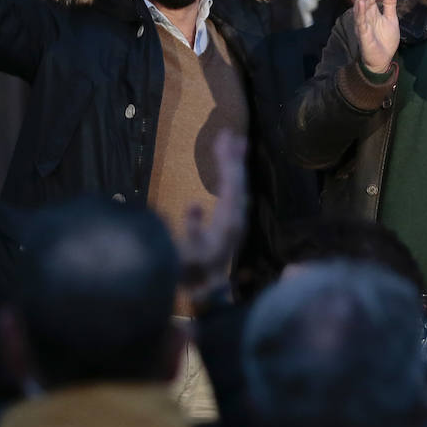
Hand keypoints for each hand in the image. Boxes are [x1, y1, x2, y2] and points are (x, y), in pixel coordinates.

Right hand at [178, 131, 246, 302]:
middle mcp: (237, 218)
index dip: (228, 161)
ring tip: (233, 142)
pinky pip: (234, 193)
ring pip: (239, 186)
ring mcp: (236, 220)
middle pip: (238, 181)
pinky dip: (231, 177)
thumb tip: (194, 203)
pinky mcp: (231, 223)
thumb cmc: (194, 273)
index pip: (231, 184)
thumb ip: (191, 230)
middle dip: (233, 156)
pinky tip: (229, 167)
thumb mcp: (188, 254)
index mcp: (228, 220)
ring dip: (234, 164)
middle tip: (229, 132)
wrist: (208, 294)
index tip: (224, 138)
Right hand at [352, 0, 400, 71]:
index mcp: (372, 13)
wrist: (383, 60)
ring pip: (361, 10)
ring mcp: (363, 26)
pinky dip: (360, 14)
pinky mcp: (364, 36)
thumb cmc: (385, 40)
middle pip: (365, 1)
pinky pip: (361, 23)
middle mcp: (366, 18)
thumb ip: (390, 3)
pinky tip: (361, 4)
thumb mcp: (391, 18)